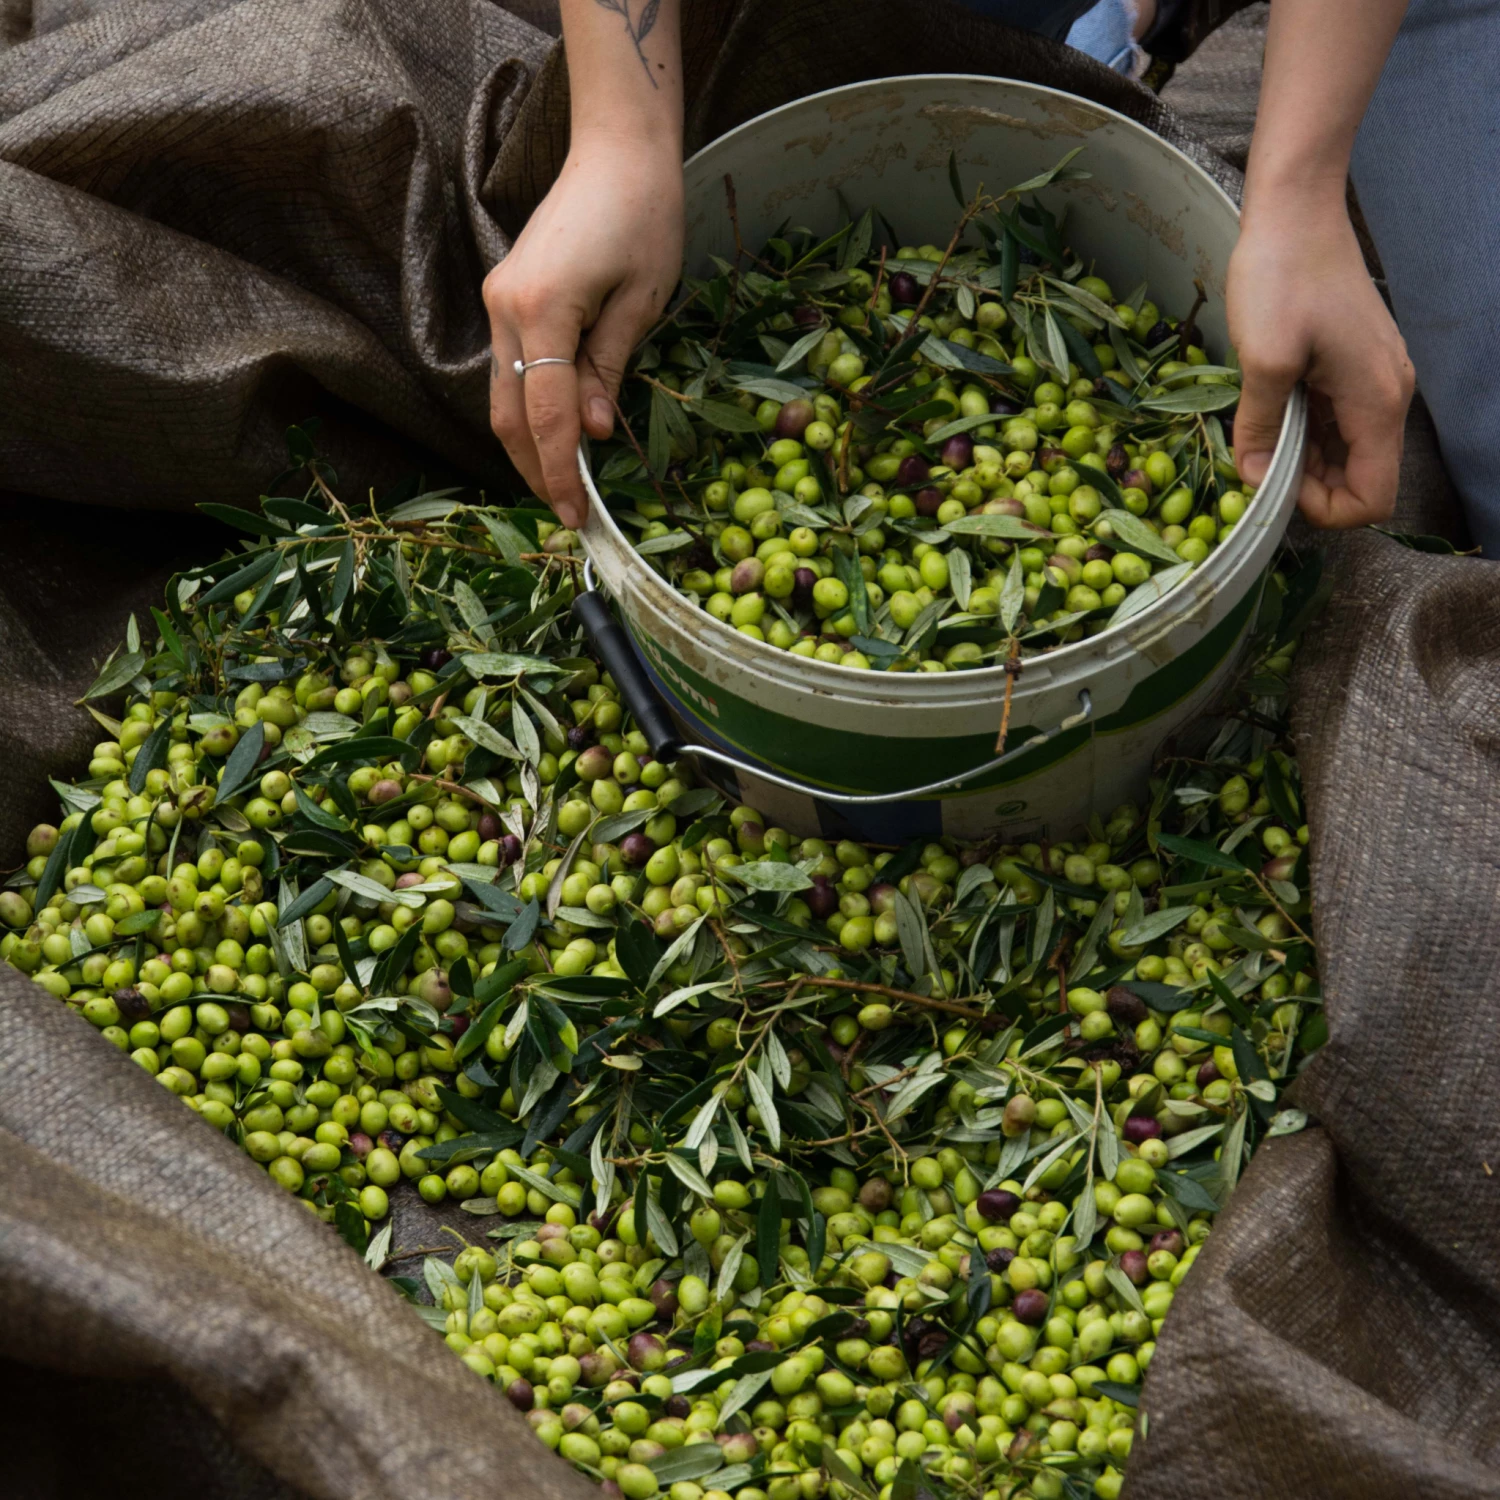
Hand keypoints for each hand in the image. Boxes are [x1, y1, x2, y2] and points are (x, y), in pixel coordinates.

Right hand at [483, 139, 683, 528]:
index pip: (547, 415)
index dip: (560, 472)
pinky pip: (509, 369)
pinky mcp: (504, 296)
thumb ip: (609, 371)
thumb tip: (590, 435)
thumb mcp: (642, 301)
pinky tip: (558, 434)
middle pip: (509, 414)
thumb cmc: (645, 215)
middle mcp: (504, 308)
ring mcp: (497, 301)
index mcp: (542, 309)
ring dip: (529, 444)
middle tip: (570, 514)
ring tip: (564, 484)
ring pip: (502, 396)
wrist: (616, 149)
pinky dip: (530, 408)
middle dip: (536, 469)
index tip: (577, 515)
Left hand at [1227, 196, 1413, 526]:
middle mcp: (1388, 396)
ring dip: (1303, 460)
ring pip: (1346, 452)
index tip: (1273, 485)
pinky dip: (1305, 431)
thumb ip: (1260, 427)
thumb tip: (1252, 478)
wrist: (1297, 211)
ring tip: (1257, 437)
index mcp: (1377, 402)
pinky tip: (1269, 413)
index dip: (1322, 509)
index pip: (1373, 498)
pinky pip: (1337, 421)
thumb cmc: (1282, 277)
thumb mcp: (1262, 359)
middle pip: (1362, 479)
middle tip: (1255, 464)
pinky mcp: (1355, 365)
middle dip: (1308, 487)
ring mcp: (1374, 379)